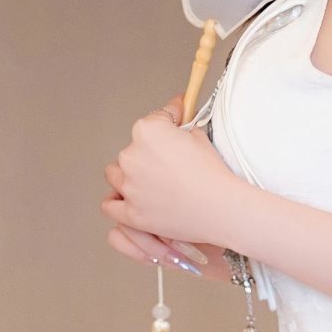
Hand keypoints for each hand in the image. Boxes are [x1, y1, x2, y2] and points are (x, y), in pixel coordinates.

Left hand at [101, 93, 236, 269]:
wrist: (220, 207)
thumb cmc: (212, 174)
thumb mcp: (199, 136)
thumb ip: (180, 126)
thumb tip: (176, 119)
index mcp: (147, 131)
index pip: (154, 120)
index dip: (168, 123)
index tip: (173, 125)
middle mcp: (131, 156)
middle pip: (133, 148)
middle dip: (148, 153)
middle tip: (169, 161)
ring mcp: (128, 185)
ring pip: (116, 173)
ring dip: (128, 174)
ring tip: (150, 181)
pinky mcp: (130, 212)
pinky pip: (111, 205)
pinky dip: (117, 201)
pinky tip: (129, 199)